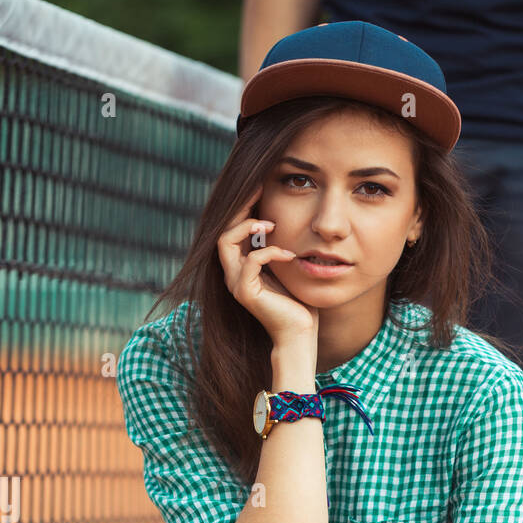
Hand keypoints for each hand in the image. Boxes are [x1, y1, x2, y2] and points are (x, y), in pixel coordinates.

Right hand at [216, 191, 318, 348]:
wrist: (300, 334)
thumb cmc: (298, 303)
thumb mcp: (286, 267)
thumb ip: (277, 247)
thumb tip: (280, 221)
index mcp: (240, 267)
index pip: (231, 229)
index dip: (242, 208)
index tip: (260, 188)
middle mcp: (232, 274)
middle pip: (222, 230)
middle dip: (240, 209)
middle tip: (260, 191)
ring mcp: (236, 284)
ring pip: (226, 241)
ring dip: (248, 227)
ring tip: (271, 225)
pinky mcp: (245, 293)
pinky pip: (251, 260)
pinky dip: (270, 252)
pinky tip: (289, 254)